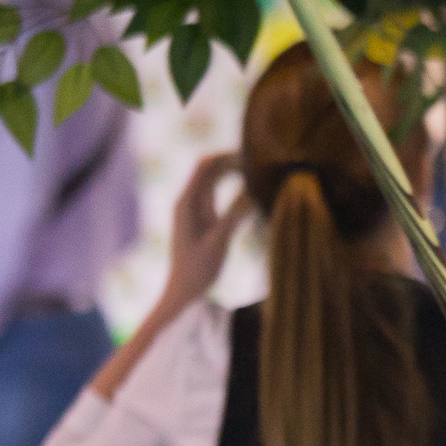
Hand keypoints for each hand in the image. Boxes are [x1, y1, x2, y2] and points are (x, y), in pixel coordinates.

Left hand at [162, 152, 243, 305]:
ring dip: (232, 172)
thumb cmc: (198, 270)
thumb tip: (253, 193)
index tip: (250, 154)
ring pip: (213, 180)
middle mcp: (188, 201)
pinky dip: (231, 186)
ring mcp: (194, 208)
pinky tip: (249, 185)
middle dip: (231, 161)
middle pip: (209, 169)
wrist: (185, 290)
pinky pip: (216, 193)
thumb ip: (234, 216)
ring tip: (257, 169)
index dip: (225, 156)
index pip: (204, 167)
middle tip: (260, 162)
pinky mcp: (202, 216)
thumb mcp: (219, 242)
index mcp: (186, 203)